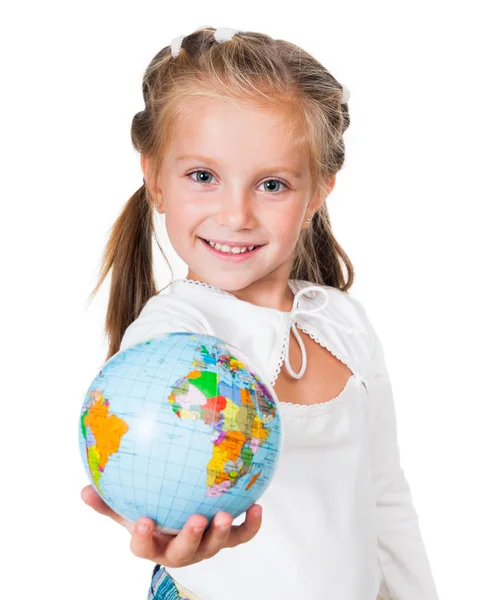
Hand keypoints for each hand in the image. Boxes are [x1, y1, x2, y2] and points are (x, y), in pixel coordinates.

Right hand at [81, 485, 262, 566]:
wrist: (178, 519)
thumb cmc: (150, 513)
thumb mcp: (126, 508)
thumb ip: (107, 502)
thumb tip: (83, 489)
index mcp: (153, 543)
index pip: (143, 547)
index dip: (143, 538)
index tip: (142, 521)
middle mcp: (180, 549)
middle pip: (185, 552)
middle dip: (191, 538)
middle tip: (195, 519)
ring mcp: (205, 545)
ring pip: (214, 546)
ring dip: (221, 533)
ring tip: (225, 515)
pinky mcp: (226, 538)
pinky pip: (242, 535)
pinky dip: (251, 524)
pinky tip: (256, 505)